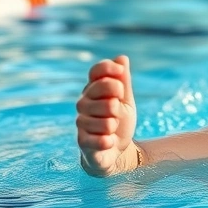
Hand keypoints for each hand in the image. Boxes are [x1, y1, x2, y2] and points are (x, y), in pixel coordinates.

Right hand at [76, 55, 137, 175]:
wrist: (116, 150)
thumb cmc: (119, 121)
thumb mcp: (126, 100)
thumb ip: (123, 81)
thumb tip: (122, 58)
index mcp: (93, 90)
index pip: (96, 71)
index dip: (109, 68)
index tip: (121, 72)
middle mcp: (83, 103)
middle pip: (102, 91)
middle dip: (117, 101)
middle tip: (118, 110)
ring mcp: (81, 122)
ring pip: (104, 117)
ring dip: (114, 124)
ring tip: (113, 128)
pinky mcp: (83, 141)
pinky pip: (97, 139)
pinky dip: (108, 140)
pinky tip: (110, 141)